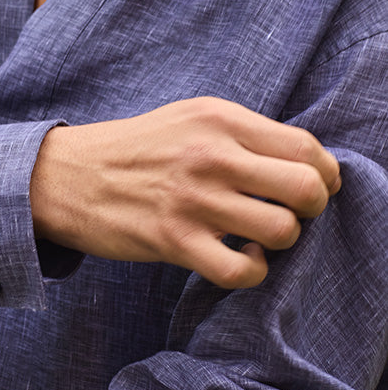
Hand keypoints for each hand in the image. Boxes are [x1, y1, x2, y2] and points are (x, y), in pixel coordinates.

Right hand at [30, 97, 340, 287]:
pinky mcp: (174, 241)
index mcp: (220, 119)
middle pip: (305, 188)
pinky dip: (252, 272)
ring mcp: (193, 199)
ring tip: (257, 236)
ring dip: (279, 241)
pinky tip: (238, 258)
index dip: (323, 174)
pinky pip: (243, 271)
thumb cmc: (136, 149)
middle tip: (289, 213)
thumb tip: (303, 163)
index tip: (312, 188)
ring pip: (281, 231)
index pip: (305, 147)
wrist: (66, 175)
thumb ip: (243, 133)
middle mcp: (212, 155)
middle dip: (311, 208)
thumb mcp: (189, 118)